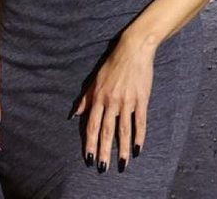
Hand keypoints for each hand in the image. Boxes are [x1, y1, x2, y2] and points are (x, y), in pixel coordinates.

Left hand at [73, 34, 154, 172]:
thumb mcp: (95, 80)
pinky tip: (138, 149)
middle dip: (103, 151)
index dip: (89, 143)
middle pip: (105, 131)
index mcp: (98, 97)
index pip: (91, 125)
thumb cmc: (112, 64)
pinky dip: (139, 137)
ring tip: (122, 164)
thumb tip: (75, 114)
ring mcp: (127, 102)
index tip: (87, 157)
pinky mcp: (141, 100)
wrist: (133, 50)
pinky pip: (140, 122)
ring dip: (122, 149)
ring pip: (123, 130)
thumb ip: (85, 98)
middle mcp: (111, 102)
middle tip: (101, 168)